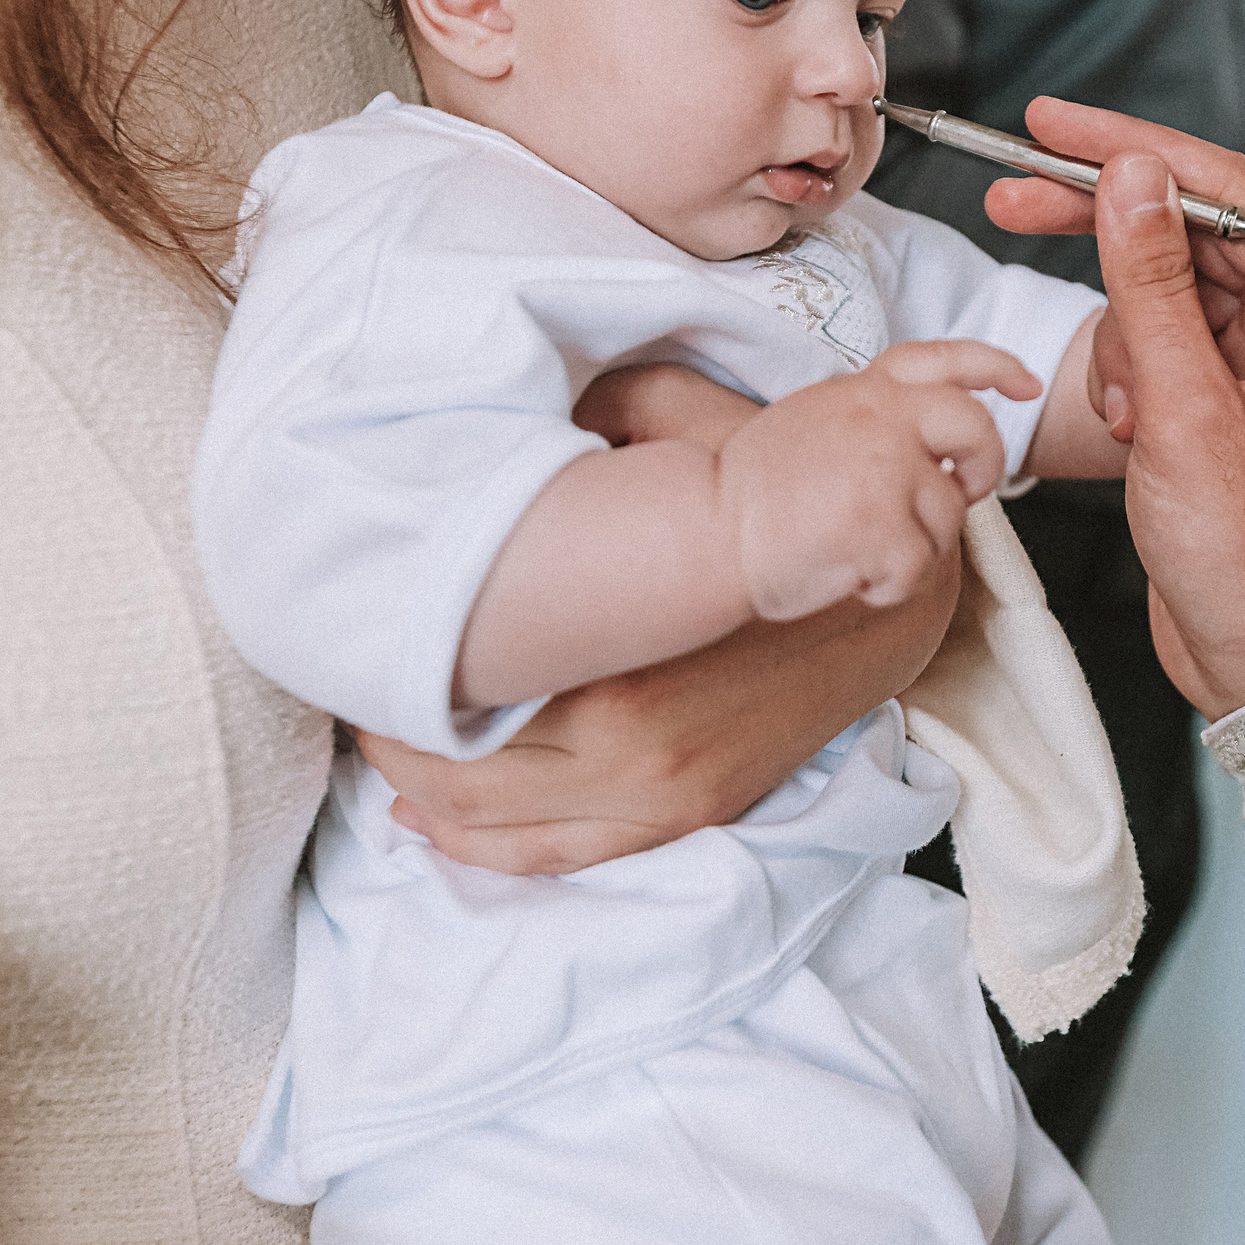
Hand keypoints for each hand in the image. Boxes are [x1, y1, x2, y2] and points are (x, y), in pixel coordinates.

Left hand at [365, 360, 962, 873]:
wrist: (895, 601)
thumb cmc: (790, 515)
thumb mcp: (701, 437)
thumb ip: (611, 405)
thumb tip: (508, 389)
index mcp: (619, 661)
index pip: (457, 688)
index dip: (385, 667)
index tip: (355, 631)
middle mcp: (629, 746)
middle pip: (455, 767)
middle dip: (386, 732)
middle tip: (349, 686)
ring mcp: (659, 792)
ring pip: (489, 825)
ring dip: (416, 794)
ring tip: (377, 744)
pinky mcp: (684, 811)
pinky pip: (552, 855)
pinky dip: (478, 848)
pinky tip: (428, 820)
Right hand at [719, 338, 1036, 618]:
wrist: (704, 530)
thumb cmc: (753, 493)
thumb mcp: (815, 423)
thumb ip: (874, 420)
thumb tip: (936, 450)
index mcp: (863, 390)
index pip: (943, 359)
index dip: (995, 366)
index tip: (1026, 384)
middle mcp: (880, 417)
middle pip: (976, 430)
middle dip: (982, 467)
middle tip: (960, 492)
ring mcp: (884, 468)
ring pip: (947, 515)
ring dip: (912, 545)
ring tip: (852, 547)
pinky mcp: (881, 524)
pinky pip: (919, 568)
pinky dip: (887, 586)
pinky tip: (845, 575)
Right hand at [985, 97, 1244, 718]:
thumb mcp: (1187, 415)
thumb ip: (1150, 284)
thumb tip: (1130, 170)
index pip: (1226, 190)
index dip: (1130, 147)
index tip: (1047, 120)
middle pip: (1189, 228)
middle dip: (1103, 233)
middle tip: (1007, 197)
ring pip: (1163, 288)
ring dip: (1120, 340)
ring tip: (1130, 422)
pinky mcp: (1232, 394)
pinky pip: (1160, 342)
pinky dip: (1128, 376)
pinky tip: (1132, 435)